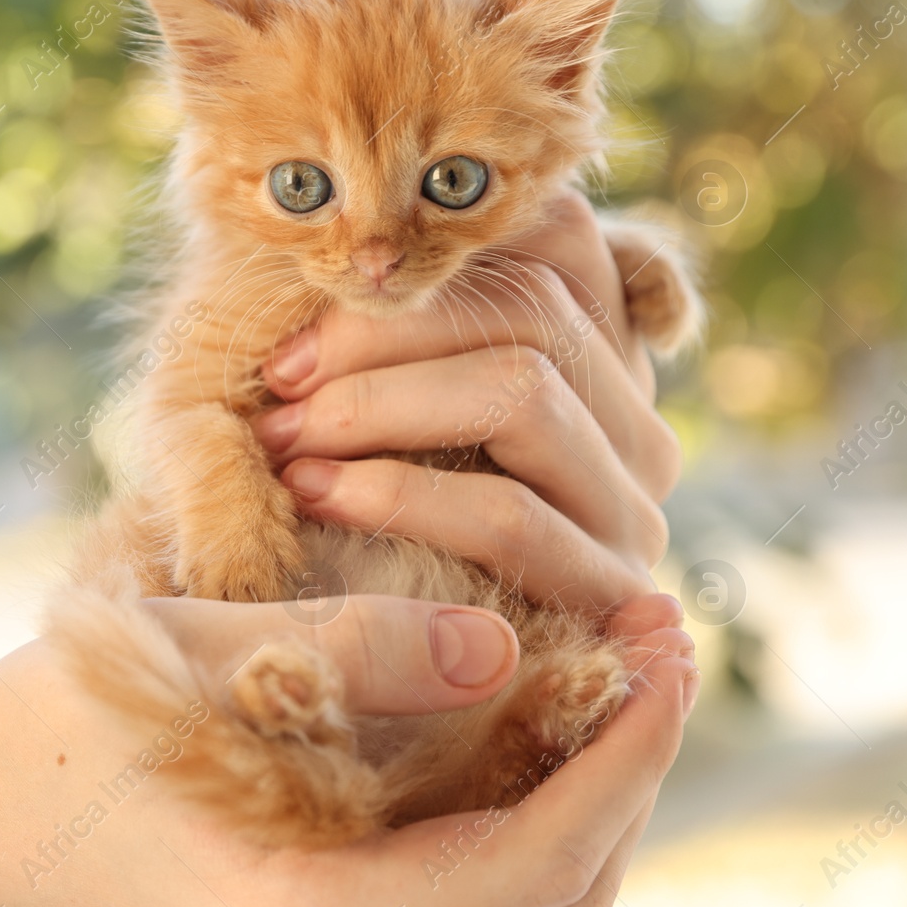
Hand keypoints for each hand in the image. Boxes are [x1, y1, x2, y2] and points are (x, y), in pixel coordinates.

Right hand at [0, 591, 694, 906]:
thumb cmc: (28, 740)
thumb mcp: (176, 664)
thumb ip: (338, 652)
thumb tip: (503, 650)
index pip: (526, 870)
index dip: (620, 757)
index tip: (669, 641)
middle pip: (542, 904)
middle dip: (620, 771)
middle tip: (655, 638)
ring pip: (506, 904)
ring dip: (575, 792)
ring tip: (604, 671)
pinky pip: (448, 887)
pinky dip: (510, 812)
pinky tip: (511, 717)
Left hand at [252, 190, 680, 610]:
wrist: (350, 670)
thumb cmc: (344, 512)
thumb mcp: (361, 399)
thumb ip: (398, 318)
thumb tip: (390, 236)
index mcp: (589, 353)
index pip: (559, 236)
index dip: (437, 244)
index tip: (309, 290)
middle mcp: (630, 418)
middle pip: (530, 308)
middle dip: (381, 334)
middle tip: (276, 377)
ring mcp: (631, 503)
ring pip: (524, 392)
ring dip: (382, 405)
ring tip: (285, 439)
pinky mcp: (606, 590)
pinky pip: (508, 514)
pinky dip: (398, 494)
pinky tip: (318, 495)